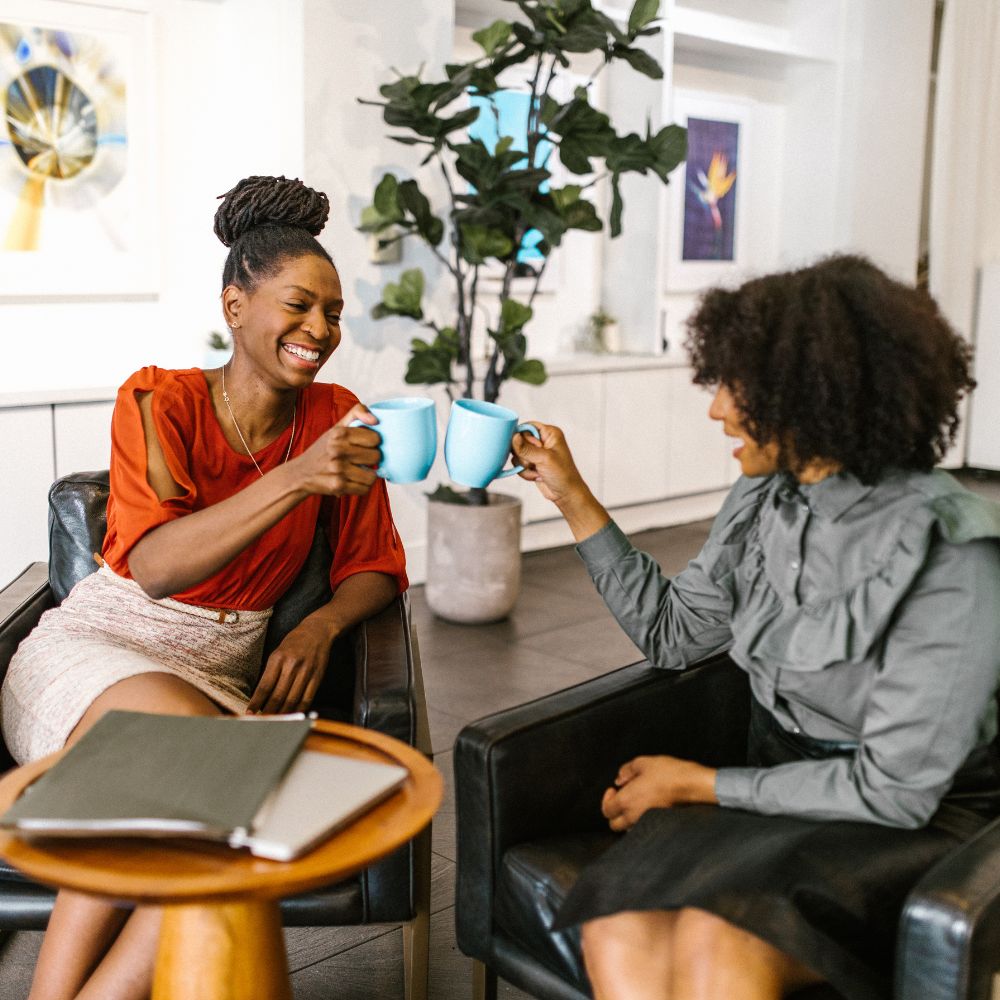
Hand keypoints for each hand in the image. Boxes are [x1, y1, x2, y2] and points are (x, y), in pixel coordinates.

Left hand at [247, 617, 333, 713]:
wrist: (317, 631)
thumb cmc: (294, 643)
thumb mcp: (277, 653)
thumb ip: (270, 672)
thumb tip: (261, 696)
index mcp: (278, 658)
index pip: (265, 686)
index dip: (256, 702)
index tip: (250, 712)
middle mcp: (292, 665)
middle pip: (278, 696)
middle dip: (268, 712)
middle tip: (261, 722)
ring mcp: (306, 672)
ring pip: (292, 699)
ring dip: (282, 713)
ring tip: (275, 722)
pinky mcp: (317, 677)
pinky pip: (307, 698)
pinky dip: (299, 709)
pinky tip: (292, 715)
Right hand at [292, 403, 381, 496]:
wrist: (300, 473)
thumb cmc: (323, 450)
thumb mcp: (337, 427)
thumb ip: (357, 413)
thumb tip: (376, 420)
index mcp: (339, 433)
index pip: (375, 438)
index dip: (373, 443)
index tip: (365, 446)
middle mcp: (338, 449)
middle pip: (376, 457)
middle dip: (371, 460)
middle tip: (360, 460)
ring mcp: (338, 468)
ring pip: (372, 476)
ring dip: (367, 476)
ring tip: (357, 472)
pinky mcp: (338, 485)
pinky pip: (365, 489)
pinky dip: (361, 487)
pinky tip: (352, 481)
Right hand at [511, 421, 587, 504]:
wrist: (565, 493)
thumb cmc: (562, 474)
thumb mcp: (544, 459)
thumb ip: (526, 448)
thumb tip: (513, 437)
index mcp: (550, 433)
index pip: (527, 426)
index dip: (523, 437)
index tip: (526, 448)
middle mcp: (542, 440)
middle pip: (519, 441)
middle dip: (523, 455)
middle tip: (534, 462)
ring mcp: (536, 453)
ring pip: (517, 454)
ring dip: (524, 465)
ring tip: (538, 471)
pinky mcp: (532, 463)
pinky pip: (519, 464)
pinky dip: (525, 472)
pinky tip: (537, 476)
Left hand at [600, 755, 717, 831]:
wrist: (691, 785)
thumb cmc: (667, 773)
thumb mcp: (643, 763)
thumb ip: (626, 770)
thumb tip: (619, 779)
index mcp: (626, 801)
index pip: (606, 810)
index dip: (607, 799)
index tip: (614, 789)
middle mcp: (634, 816)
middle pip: (614, 825)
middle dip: (614, 813)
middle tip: (621, 798)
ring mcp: (647, 823)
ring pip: (628, 828)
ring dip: (626, 818)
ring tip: (634, 802)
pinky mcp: (658, 824)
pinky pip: (642, 827)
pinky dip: (640, 821)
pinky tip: (647, 807)